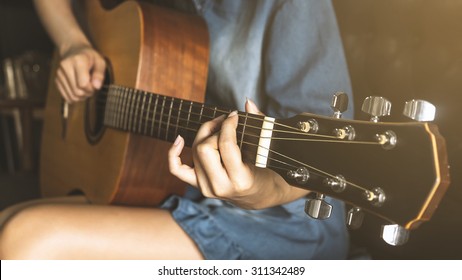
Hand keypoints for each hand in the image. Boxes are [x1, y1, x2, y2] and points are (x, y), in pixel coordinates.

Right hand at [56, 45, 105, 102]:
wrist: (73, 50)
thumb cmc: (89, 57)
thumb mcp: (100, 62)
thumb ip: (100, 74)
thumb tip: (96, 86)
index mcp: (78, 60)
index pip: (83, 84)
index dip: (91, 89)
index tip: (95, 85)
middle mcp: (66, 66)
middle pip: (77, 91)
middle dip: (87, 93)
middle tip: (92, 88)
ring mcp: (59, 74)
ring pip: (72, 96)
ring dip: (82, 96)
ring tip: (86, 89)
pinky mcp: (56, 80)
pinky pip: (66, 97)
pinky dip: (75, 97)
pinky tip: (79, 91)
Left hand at [168, 99, 307, 208]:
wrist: (258, 196)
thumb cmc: (265, 171)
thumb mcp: (265, 151)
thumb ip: (259, 123)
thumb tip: (248, 102)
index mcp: (240, 179)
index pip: (225, 145)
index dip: (228, 125)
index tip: (234, 116)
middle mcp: (220, 186)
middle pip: (204, 148)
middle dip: (214, 130)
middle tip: (225, 122)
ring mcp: (206, 188)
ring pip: (194, 152)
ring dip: (203, 134)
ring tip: (216, 126)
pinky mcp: (198, 186)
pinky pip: (177, 169)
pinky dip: (174, 153)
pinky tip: (180, 139)